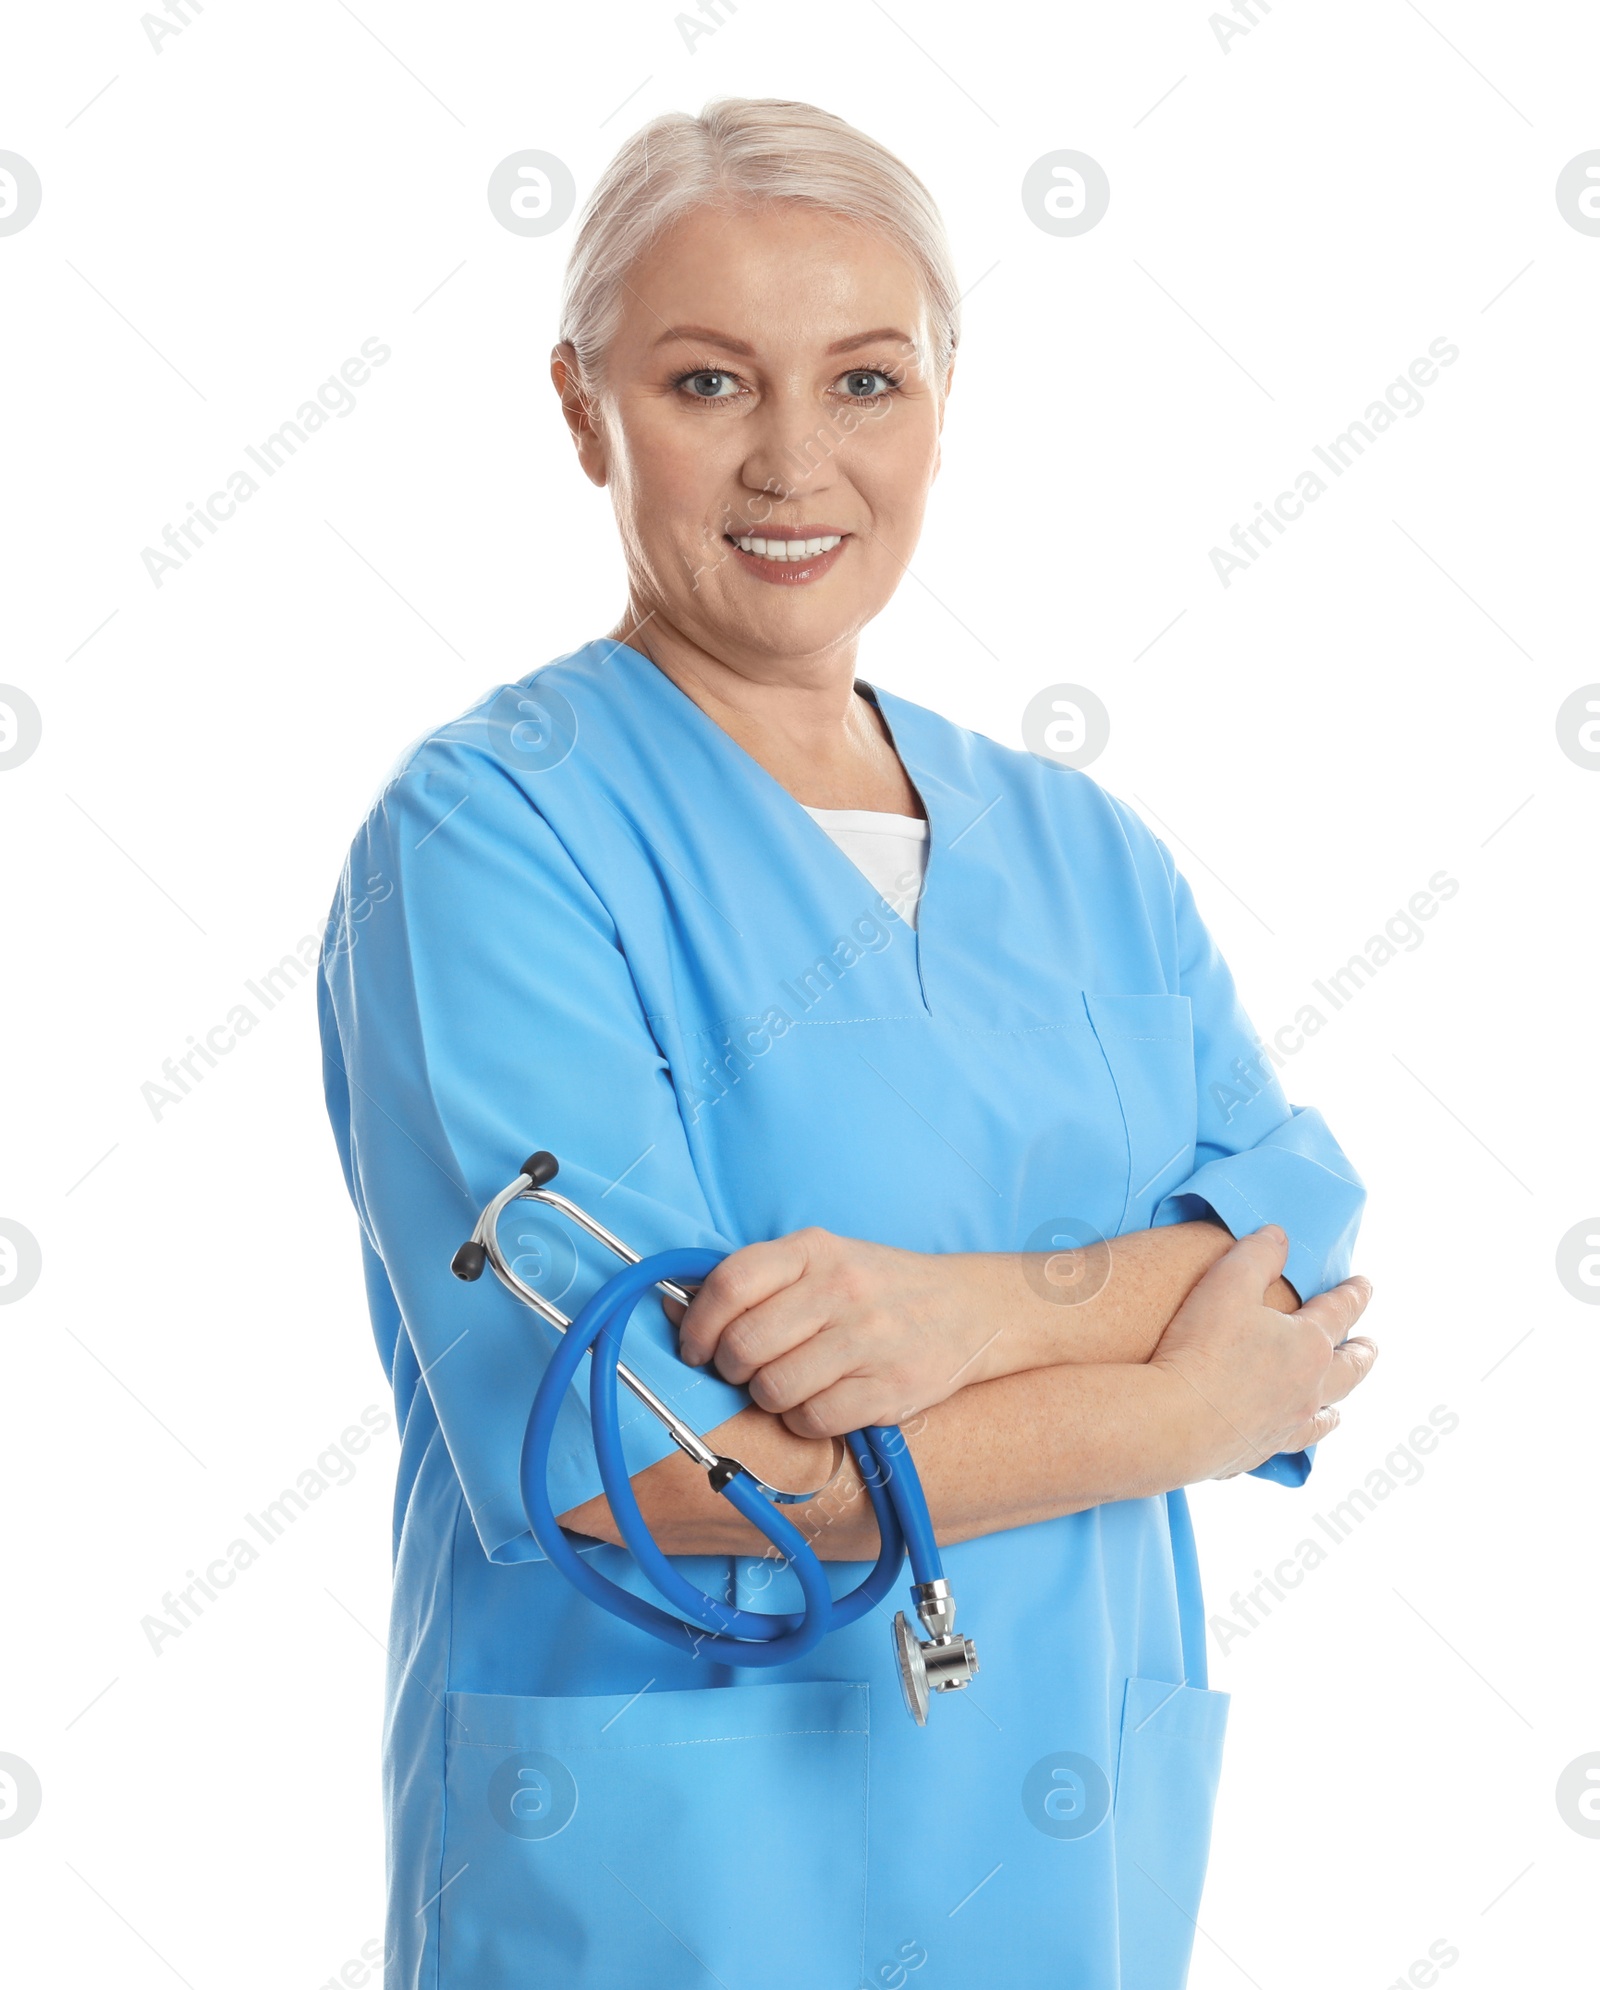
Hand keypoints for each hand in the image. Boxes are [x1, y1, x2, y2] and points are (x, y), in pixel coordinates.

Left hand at [671, 1229, 996, 1438]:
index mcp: (815, 1250)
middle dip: (730, 1369)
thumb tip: (676, 1312)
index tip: (694, 1348)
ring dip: (768, 1398)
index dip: (697, 1324)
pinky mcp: (892, 1388)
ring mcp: (870, 1339)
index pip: (731, 1283)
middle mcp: (842, 1288)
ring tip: (787, 1385)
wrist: (969, 1309)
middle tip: (743, 1372)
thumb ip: (757, 1281)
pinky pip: (815, 1419)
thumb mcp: (822, 1261)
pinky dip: (804, 1420)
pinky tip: (818, 1403)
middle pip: (745, 1344)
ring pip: (775, 1388)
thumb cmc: (877, 1287)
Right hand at [1147, 1224, 1376, 1477]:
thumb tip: (1278, 1235)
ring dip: (1339, 1403)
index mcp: (1308, 1344)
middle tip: (1371, 1347)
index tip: (1364, 1285)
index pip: (1339, 1312)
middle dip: (1362, 1354)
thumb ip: (1256, 1254)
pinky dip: (1303, 1438)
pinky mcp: (1262, 1450)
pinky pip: (1295, 1445)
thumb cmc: (1201, 1347)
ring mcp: (1289, 1423)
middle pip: (1349, 1369)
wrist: (1175, 1421)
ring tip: (1342, 1407)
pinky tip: (1294, 1438)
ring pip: (1328, 1413)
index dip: (1353, 1294)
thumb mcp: (1227, 1283)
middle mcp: (1310, 1387)